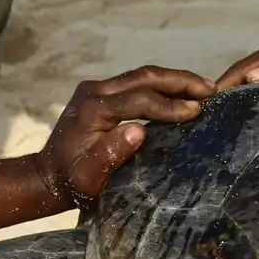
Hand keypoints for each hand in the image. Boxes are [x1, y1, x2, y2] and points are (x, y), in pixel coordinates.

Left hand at [36, 66, 215, 206]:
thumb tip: (139, 130)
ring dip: (173, 80)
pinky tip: (179, 94)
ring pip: (141, 76)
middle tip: (211, 89)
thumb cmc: (72, 182)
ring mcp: (95, 89)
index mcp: (93, 109)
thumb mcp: (89, 176)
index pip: (140, 99)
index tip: (197, 110)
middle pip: (144, 77)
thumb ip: (111, 154)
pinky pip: (134, 83)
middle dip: (180, 81)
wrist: (47, 175)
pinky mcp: (98, 93)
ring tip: (203, 88)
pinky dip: (160, 86)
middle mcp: (94, 91)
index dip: (170, 104)